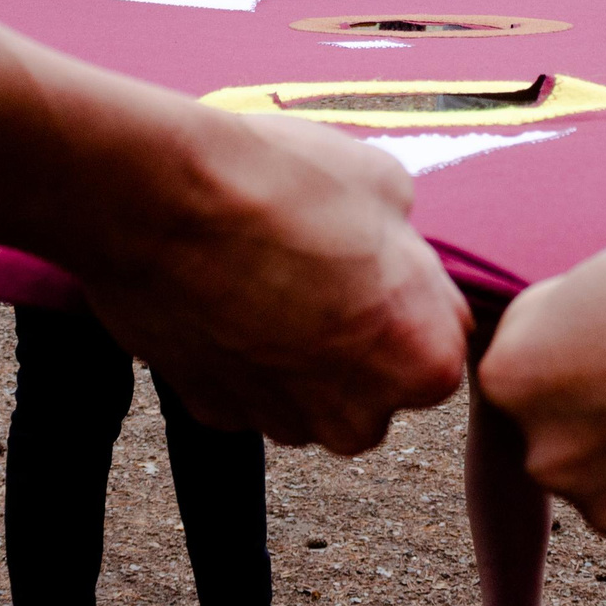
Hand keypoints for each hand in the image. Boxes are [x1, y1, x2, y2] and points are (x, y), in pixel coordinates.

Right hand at [84, 111, 473, 454]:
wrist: (162, 198)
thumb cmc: (284, 184)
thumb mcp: (388, 184)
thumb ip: (406, 246)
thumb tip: (391, 253)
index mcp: (424, 362)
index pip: (442, 336)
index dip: (407, 288)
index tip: (372, 253)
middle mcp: (358, 415)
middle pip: (376, 380)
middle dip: (357, 334)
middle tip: (318, 262)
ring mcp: (282, 422)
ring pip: (310, 392)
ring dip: (298, 347)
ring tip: (264, 271)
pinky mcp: (214, 414)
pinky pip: (247, 390)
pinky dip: (239, 352)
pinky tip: (221, 292)